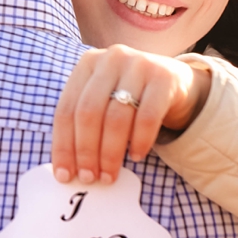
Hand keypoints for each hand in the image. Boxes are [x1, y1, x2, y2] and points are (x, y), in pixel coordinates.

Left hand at [52, 45, 211, 185]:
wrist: (174, 80)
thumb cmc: (130, 97)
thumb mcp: (104, 98)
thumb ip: (84, 122)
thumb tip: (66, 168)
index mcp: (88, 63)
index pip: (67, 109)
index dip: (63, 145)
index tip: (65, 175)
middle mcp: (111, 58)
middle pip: (89, 113)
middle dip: (86, 151)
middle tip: (89, 178)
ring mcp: (139, 65)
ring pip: (116, 117)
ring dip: (110, 153)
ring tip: (110, 175)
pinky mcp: (164, 77)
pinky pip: (147, 117)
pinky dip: (139, 141)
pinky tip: (136, 156)